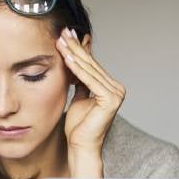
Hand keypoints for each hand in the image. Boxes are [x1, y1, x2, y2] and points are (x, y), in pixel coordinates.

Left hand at [55, 27, 125, 153]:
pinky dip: (77, 69)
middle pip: (91, 65)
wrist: (80, 145)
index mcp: (111, 88)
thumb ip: (81, 82)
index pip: (91, 65)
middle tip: (62, 32)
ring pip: (89, 70)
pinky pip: (90, 81)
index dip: (78, 50)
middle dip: (75, 48)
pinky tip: (67, 58)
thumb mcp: (79, 98)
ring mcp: (116, 93)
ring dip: (74, 54)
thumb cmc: (79, 126)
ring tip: (61, 41)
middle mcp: (117, 89)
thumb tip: (76, 63)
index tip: (66, 36)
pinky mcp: (111, 99)